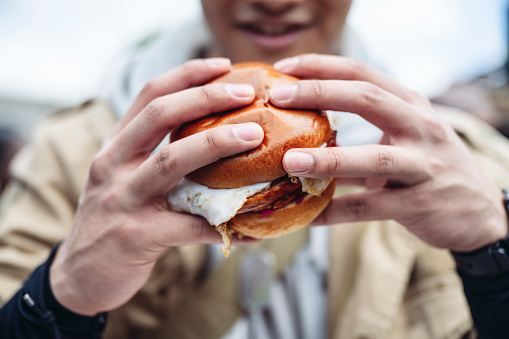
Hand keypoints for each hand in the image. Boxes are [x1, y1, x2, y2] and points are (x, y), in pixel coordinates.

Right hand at [50, 58, 263, 315]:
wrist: (79, 274)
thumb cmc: (114, 218)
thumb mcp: (122, 177)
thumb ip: (155, 156)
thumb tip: (217, 141)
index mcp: (115, 146)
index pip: (150, 95)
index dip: (187, 74)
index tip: (224, 64)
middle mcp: (114, 164)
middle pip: (160, 115)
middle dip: (206, 97)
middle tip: (247, 93)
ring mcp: (123, 199)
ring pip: (172, 160)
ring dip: (217, 143)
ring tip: (255, 138)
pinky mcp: (136, 236)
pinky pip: (190, 226)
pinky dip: (225, 225)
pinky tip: (253, 229)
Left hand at [270, 54, 507, 252]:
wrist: (479, 211)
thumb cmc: (428, 167)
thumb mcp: (403, 138)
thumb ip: (359, 136)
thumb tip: (301, 142)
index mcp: (410, 104)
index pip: (361, 73)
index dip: (320, 67)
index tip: (283, 69)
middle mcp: (420, 126)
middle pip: (367, 99)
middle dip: (319, 94)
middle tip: (278, 98)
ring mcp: (423, 165)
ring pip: (373, 158)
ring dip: (328, 160)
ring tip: (289, 163)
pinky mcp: (420, 203)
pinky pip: (370, 207)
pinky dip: (337, 211)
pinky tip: (311, 216)